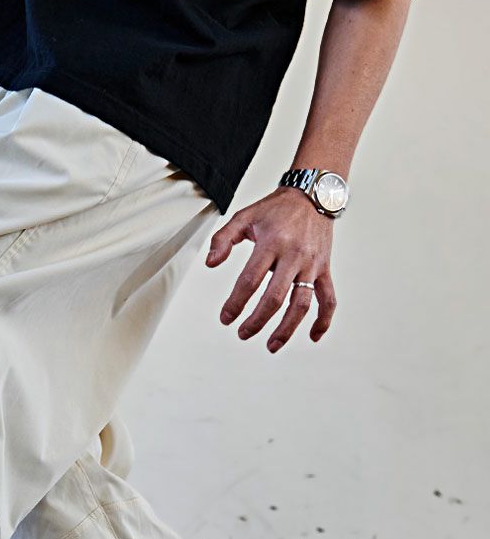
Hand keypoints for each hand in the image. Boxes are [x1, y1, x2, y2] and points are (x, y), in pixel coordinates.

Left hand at [206, 187, 336, 352]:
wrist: (314, 194)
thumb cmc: (276, 209)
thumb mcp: (244, 217)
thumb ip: (223, 239)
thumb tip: (210, 264)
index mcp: (272, 242)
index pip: (250, 280)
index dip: (236, 303)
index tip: (225, 318)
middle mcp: (294, 255)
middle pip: (275, 297)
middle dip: (257, 321)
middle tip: (242, 333)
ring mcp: (312, 264)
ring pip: (302, 304)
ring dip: (287, 328)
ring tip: (271, 345)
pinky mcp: (325, 269)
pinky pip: (328, 298)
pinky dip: (323, 319)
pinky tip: (314, 336)